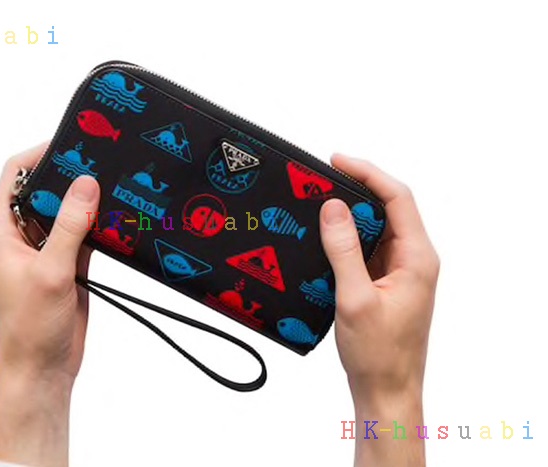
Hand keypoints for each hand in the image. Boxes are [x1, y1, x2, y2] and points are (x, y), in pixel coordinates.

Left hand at [0, 143, 99, 466]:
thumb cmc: (29, 328)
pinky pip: (81, 235)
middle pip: (44, 190)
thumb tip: (85, 183)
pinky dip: (97, 226)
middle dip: (71, 175)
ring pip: (66, 212)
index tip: (71, 142)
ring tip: (116, 183)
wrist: (41, 369)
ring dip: (87, 201)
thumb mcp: (50, 272)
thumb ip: (68, 226)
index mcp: (1, 231)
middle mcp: (20, 236)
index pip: (14, 176)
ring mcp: (44, 251)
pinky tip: (118, 217)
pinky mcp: (65, 266)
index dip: (39, 154)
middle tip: (102, 161)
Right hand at [319, 154, 438, 465]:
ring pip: (376, 228)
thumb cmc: (379, 353)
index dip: (368, 173)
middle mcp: (413, 259)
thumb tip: (333, 207)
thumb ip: (344, 250)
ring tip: (316, 203)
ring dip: (349, 214)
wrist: (387, 390)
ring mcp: (400, 270)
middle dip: (355, 188)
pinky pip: (368, 248)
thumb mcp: (355, 298)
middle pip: (388, 207)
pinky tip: (323, 238)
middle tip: (319, 180)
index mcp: (417, 258)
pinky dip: (346, 239)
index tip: (336, 161)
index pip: (397, 198)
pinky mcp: (386, 282)